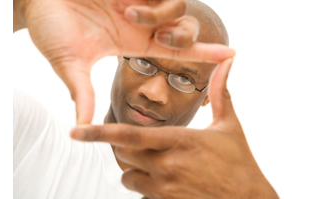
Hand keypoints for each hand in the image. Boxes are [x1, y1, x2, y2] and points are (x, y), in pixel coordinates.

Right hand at [14, 0, 234, 123]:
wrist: (36, 1)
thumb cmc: (50, 28)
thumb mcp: (69, 64)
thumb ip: (82, 93)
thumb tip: (82, 126)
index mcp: (132, 44)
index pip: (177, 50)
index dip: (205, 52)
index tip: (231, 55)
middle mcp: (140, 23)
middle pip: (185, 30)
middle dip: (182, 36)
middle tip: (157, 37)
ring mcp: (137, 1)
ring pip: (177, 6)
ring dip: (160, 14)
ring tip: (127, 13)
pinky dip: (154, 0)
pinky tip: (127, 1)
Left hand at [71, 59, 278, 198]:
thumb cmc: (240, 163)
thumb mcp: (229, 125)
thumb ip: (220, 93)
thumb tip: (227, 63)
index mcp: (179, 140)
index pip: (129, 136)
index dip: (99, 133)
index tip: (76, 131)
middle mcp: (167, 165)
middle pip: (122, 155)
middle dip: (123, 148)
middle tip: (137, 144)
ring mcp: (165, 188)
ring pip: (128, 177)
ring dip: (134, 169)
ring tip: (156, 163)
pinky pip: (141, 194)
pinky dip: (145, 186)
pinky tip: (165, 181)